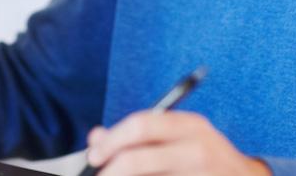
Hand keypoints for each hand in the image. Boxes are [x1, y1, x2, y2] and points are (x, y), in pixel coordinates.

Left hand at [85, 111, 270, 175]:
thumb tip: (95, 138)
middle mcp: (197, 149)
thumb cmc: (202, 158)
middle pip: (137, 159)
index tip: (94, 155)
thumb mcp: (178, 138)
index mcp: (190, 125)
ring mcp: (201, 175)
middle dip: (110, 171)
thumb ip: (138, 135)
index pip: (141, 125)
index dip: (112, 141)